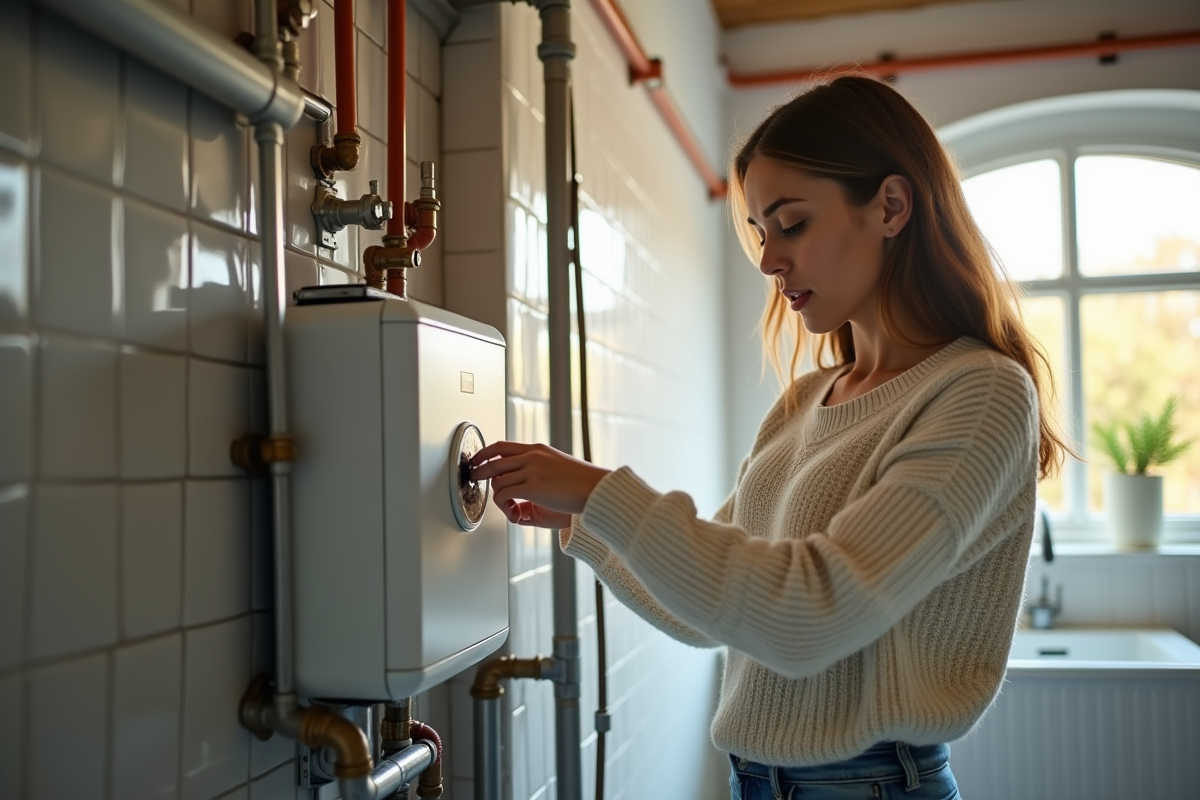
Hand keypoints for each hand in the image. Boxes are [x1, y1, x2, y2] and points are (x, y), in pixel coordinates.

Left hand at [471, 441, 609, 527]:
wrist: (596, 489)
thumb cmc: (582, 482)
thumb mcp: (556, 466)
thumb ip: (536, 470)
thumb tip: (522, 484)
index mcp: (537, 450)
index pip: (501, 447)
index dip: (484, 453)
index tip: (476, 461)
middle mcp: (532, 456)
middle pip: (493, 461)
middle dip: (479, 472)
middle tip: (475, 480)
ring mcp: (531, 470)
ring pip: (497, 481)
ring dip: (497, 497)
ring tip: (509, 508)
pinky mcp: (533, 487)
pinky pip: (504, 495)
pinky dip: (504, 506)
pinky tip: (515, 513)